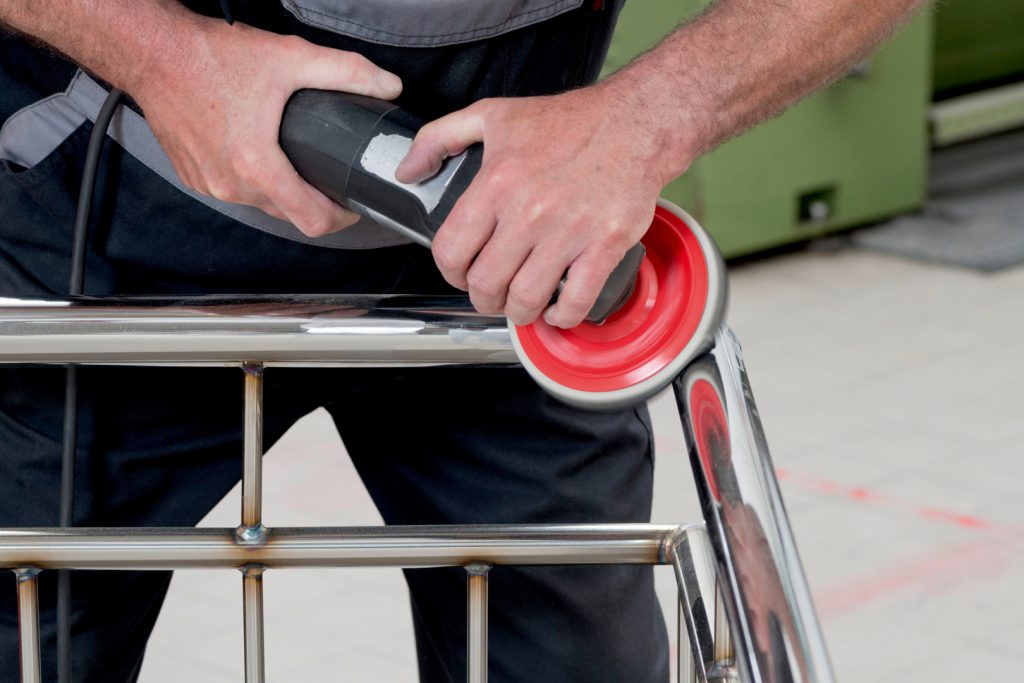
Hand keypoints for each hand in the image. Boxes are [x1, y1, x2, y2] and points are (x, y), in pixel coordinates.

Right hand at [132, 19, 401, 236]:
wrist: (153, 53)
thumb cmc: (212, 57)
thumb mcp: (290, 58)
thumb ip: (348, 72)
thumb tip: (389, 86)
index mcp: (256, 165)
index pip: (312, 221)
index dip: (341, 217)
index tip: (352, 200)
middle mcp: (231, 184)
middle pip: (291, 216)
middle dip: (316, 202)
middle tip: (330, 176)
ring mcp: (210, 184)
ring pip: (263, 205)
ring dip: (285, 191)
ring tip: (298, 161)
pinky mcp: (195, 178)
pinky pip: (236, 191)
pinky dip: (254, 180)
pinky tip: (262, 153)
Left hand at [395, 82, 681, 327]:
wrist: (635, 123)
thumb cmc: (569, 121)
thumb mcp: (493, 115)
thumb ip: (438, 138)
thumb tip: (407, 171)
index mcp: (496, 184)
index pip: (451, 251)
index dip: (450, 272)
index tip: (460, 274)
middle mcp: (529, 212)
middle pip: (486, 284)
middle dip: (483, 298)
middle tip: (492, 294)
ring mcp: (569, 232)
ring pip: (526, 299)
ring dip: (519, 312)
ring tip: (522, 305)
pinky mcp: (605, 245)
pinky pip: (575, 300)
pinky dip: (562, 315)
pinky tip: (559, 309)